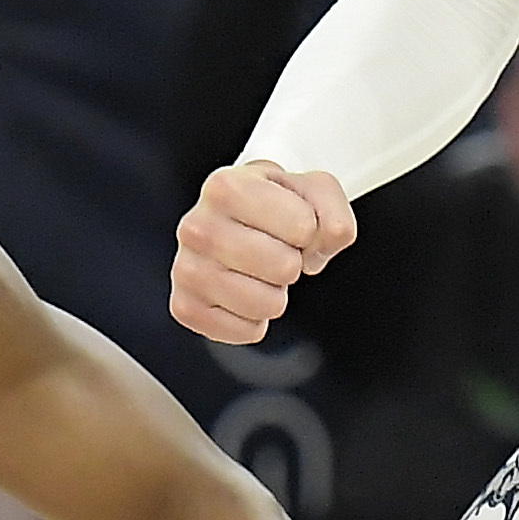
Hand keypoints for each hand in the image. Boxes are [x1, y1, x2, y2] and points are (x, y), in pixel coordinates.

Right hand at [170, 159, 359, 343]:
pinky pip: (247, 331)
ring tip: (257, 270)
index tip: (289, 222)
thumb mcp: (311, 190)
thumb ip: (333, 211)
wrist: (232, 219)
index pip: (304, 227)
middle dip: (291, 262)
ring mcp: (186, 269)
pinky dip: (256, 320)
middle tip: (272, 249)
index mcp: (226, 187)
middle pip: (285, 268)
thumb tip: (317, 251)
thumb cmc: (270, 204)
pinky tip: (243, 292)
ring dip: (275, 293)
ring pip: (268, 304)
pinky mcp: (185, 308)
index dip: (308, 229)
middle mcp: (197, 227)